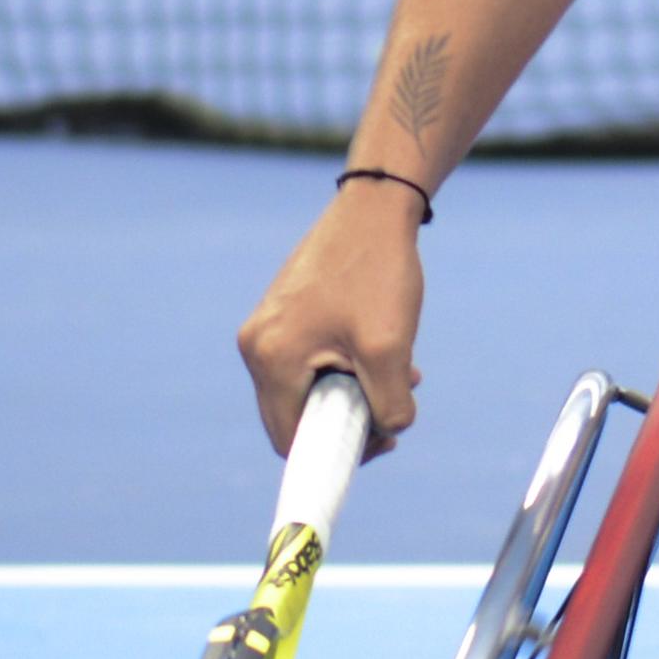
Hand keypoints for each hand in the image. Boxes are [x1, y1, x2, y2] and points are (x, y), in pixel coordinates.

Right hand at [239, 182, 428, 452]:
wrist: (374, 207)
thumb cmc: (379, 274)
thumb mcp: (390, 349)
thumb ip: (390, 406)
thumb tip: (387, 432)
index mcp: (271, 358)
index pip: (290, 438)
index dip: (337, 451)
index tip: (382, 440)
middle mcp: (256, 345)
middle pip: (295, 415)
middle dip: (349, 416)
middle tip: (395, 402)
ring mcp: (266, 326)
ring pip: (307, 387)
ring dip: (354, 390)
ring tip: (401, 372)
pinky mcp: (282, 313)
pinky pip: (308, 360)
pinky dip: (346, 366)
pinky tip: (385, 349)